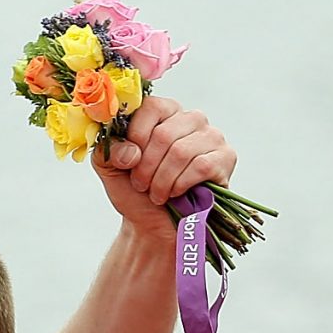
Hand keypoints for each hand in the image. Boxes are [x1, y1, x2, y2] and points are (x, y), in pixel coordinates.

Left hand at [95, 94, 234, 225]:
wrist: (154, 224)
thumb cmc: (135, 192)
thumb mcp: (110, 168)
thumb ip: (107, 150)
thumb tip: (130, 152)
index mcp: (164, 112)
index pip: (150, 107)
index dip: (135, 138)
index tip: (129, 162)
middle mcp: (190, 119)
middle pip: (164, 134)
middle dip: (146, 168)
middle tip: (141, 185)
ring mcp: (211, 137)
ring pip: (181, 152)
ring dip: (162, 181)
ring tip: (156, 193)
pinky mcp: (225, 158)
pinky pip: (201, 166)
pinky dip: (181, 185)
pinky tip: (176, 193)